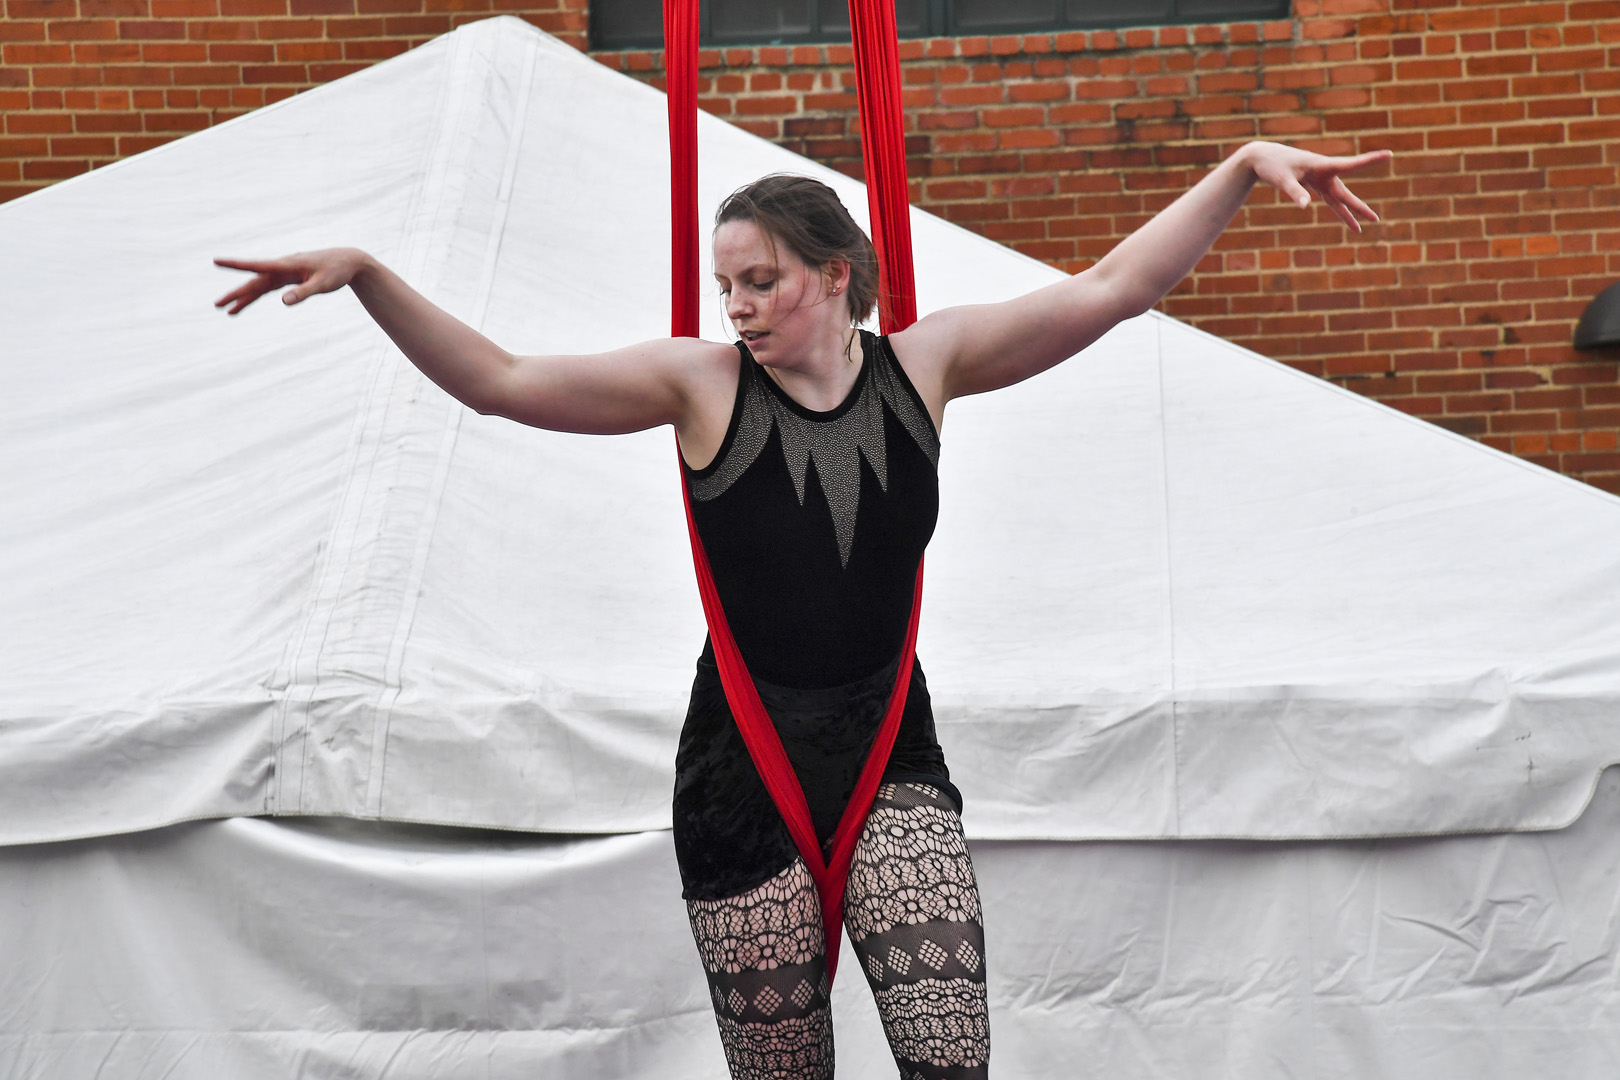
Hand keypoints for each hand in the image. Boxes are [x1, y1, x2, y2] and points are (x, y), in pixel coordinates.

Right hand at [212, 248, 367, 314]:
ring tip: (227, 311)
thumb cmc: (336, 271)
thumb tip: (282, 302)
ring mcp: (284, 273)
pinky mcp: (289, 278)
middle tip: (217, 305)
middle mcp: (281, 268)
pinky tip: (245, 305)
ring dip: (244, 298)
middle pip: (254, 281)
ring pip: (259, 286)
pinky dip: (257, 296)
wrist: (349, 262)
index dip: (236, 265)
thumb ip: (303, 293)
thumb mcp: (322, 284)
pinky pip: (268, 289)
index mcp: (287, 265)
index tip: (216, 261)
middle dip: (236, 293)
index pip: (257, 265)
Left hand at [1243, 142, 1391, 232]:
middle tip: (1375, 219)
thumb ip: (1295, 192)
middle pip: (1344, 193)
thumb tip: (1306, 207)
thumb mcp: (1282, 179)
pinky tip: (1345, 217)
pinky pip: (1328, 199)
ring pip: (1337, 199)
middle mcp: (1324, 173)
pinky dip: (1336, 209)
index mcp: (1321, 165)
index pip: (1350, 164)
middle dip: (1359, 207)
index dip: (1370, 160)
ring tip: (1359, 229)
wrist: (1261, 157)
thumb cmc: (1272, 165)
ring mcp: (1319, 179)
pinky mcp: (1313, 183)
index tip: (1389, 154)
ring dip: (1348, 213)